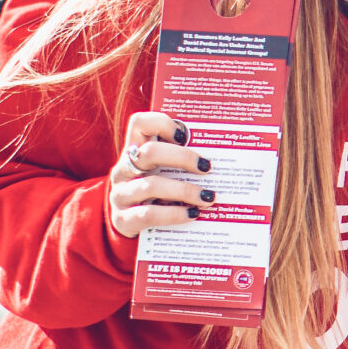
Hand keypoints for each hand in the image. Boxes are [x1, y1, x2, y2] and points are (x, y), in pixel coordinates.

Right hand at [107, 111, 210, 236]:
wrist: (133, 225)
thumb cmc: (158, 192)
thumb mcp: (164, 171)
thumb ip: (182, 160)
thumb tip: (226, 154)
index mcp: (134, 151)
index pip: (139, 123)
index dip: (162, 124)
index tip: (185, 136)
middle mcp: (124, 169)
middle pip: (149, 152)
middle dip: (183, 158)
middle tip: (206, 167)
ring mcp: (120, 194)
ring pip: (152, 185)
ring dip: (185, 191)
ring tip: (208, 197)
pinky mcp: (123, 219)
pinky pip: (149, 214)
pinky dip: (175, 213)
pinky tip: (192, 213)